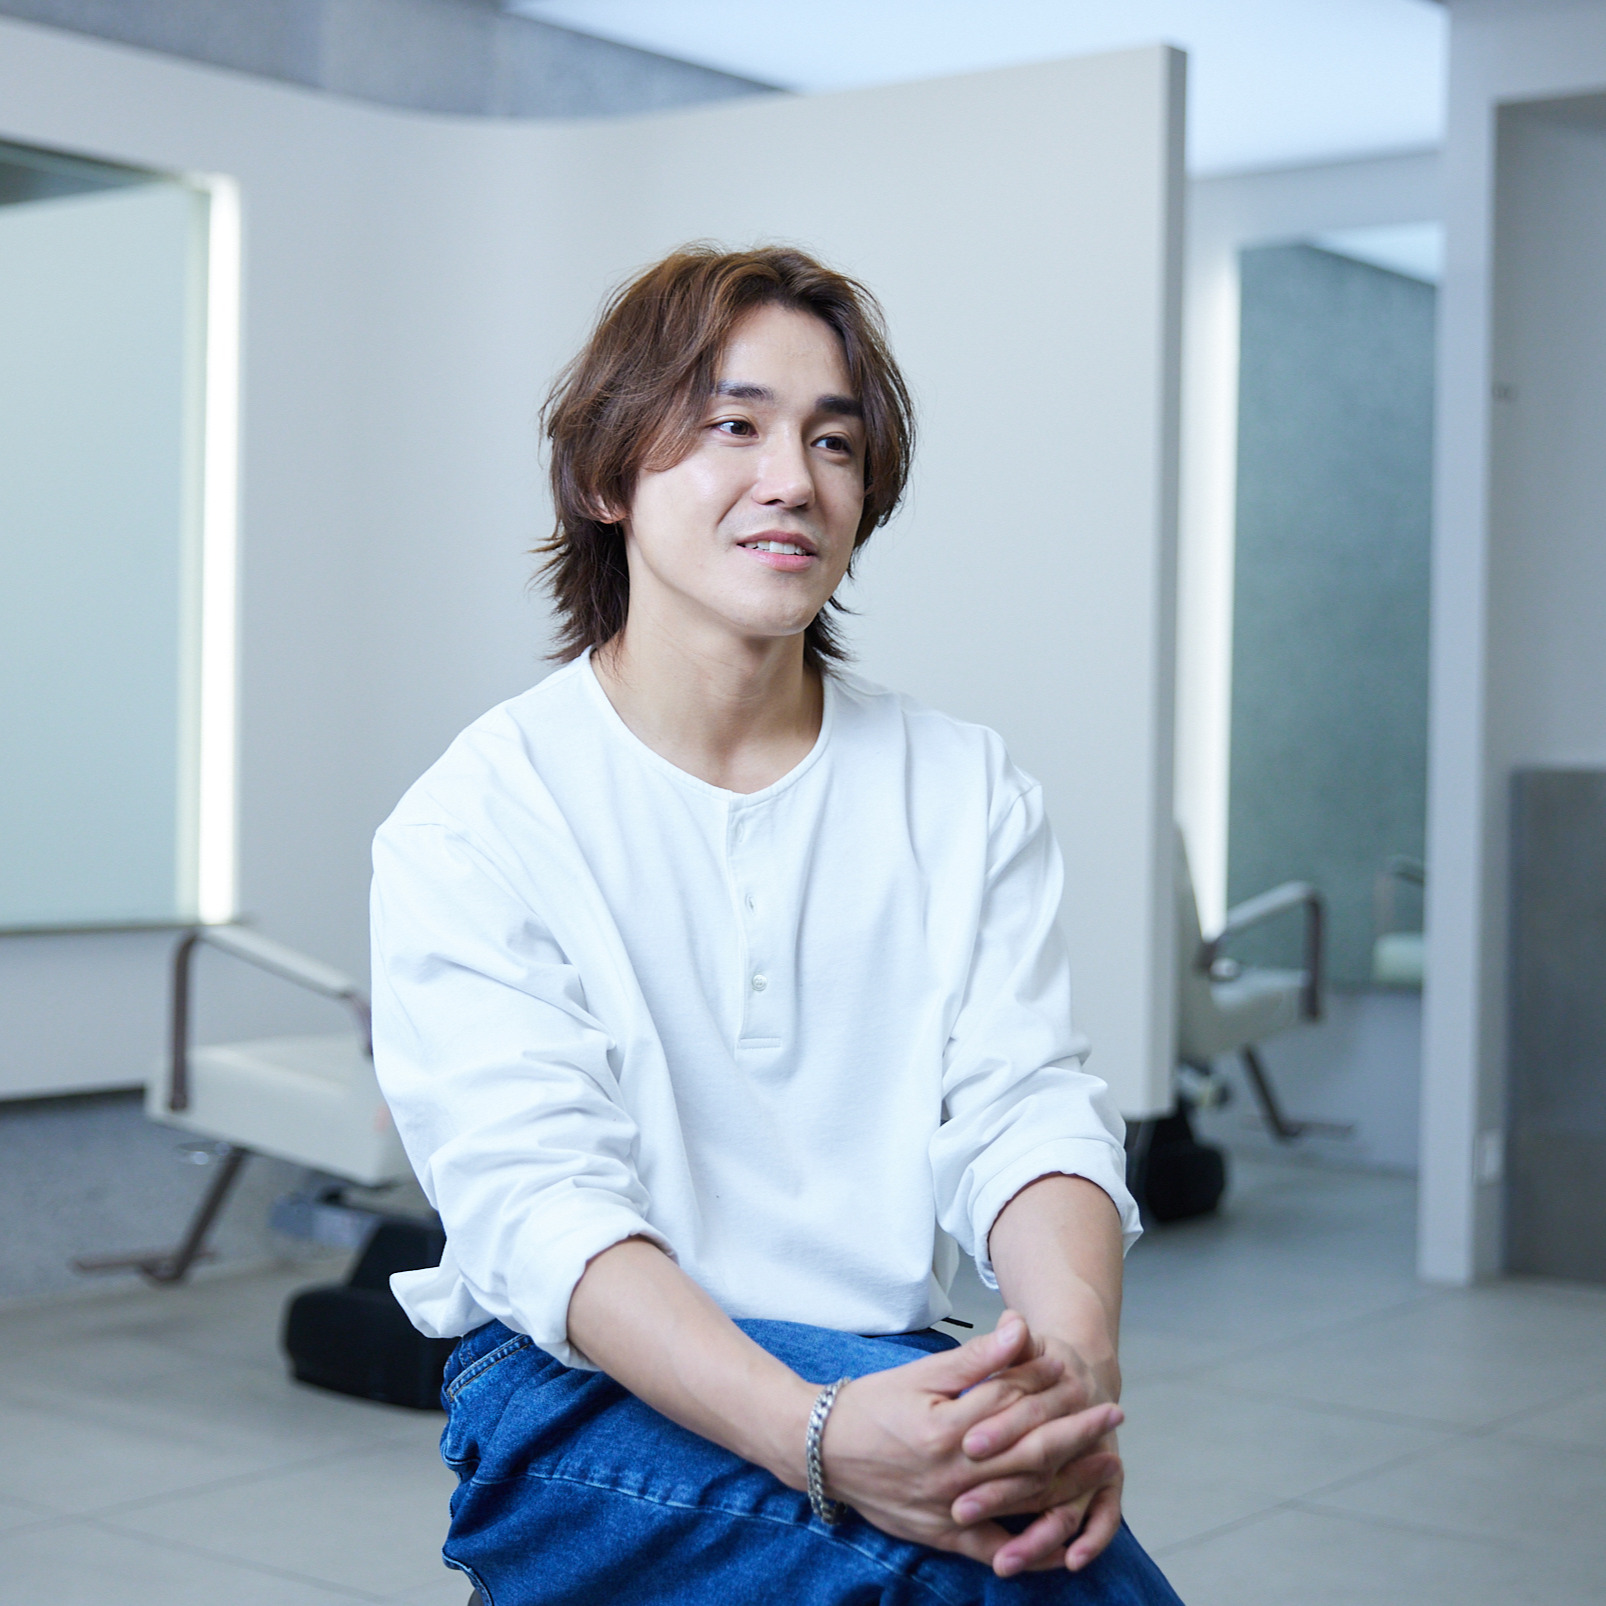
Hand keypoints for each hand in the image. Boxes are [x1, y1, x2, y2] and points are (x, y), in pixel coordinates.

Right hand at [819, 1312, 1122, 1571]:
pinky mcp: (942, 1535)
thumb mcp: (921, 1373)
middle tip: (1112, 1419)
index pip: (1014, 1407)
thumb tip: (1020, 1329)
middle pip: (1030, 1456)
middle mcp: (953, 1473)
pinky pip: (996, 1550)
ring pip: (1022, 1500)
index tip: (1086, 1380)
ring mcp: (949, 1509)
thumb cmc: (873, 1404)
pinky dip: (1032, 1551)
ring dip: (1070, 1485)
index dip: (1053, 1392)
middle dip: (1078, 1437)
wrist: (823, 1450)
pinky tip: (1065, 1546)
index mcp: (947, 1427)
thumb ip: (975, 1358)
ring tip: (1105, 1466)